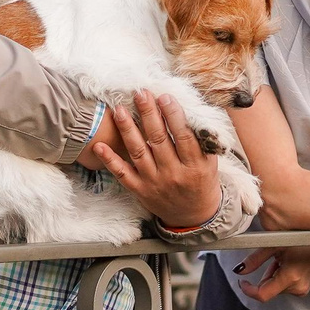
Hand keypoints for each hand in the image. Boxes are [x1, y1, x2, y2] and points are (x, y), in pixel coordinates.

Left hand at [79, 90, 220, 231]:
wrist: (193, 215)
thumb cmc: (201, 181)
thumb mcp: (210, 162)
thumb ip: (201, 139)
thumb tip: (189, 110)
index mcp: (194, 166)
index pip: (183, 136)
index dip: (173, 115)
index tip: (164, 96)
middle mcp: (173, 174)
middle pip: (158, 140)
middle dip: (149, 114)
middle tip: (140, 94)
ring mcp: (154, 183)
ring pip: (138, 152)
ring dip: (128, 129)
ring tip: (120, 110)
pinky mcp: (139, 190)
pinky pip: (122, 174)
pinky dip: (110, 160)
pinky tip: (99, 145)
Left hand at [235, 243, 309, 300]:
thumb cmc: (303, 237)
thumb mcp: (275, 245)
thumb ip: (255, 259)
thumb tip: (240, 269)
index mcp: (291, 277)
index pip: (263, 295)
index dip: (249, 290)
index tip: (243, 283)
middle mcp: (298, 287)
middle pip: (269, 290)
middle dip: (265, 276)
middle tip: (274, 259)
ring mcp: (303, 288)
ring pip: (276, 288)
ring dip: (274, 275)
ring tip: (284, 259)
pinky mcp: (305, 287)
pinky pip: (286, 285)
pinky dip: (282, 276)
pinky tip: (289, 263)